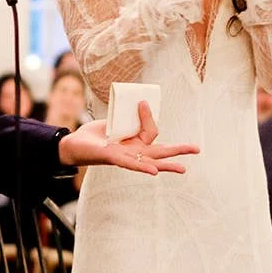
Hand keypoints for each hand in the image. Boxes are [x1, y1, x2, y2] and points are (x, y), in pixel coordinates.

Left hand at [57, 101, 197, 176]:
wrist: (73, 144)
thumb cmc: (94, 136)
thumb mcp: (113, 122)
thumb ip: (128, 117)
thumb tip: (139, 103)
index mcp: (135, 143)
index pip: (151, 131)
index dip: (149, 115)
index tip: (142, 101)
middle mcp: (134, 152)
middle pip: (160, 152)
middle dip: (178, 150)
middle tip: (197, 149)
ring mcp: (125, 157)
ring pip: (150, 160)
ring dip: (166, 165)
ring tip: (182, 169)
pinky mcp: (113, 158)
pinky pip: (131, 163)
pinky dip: (142, 166)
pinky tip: (153, 171)